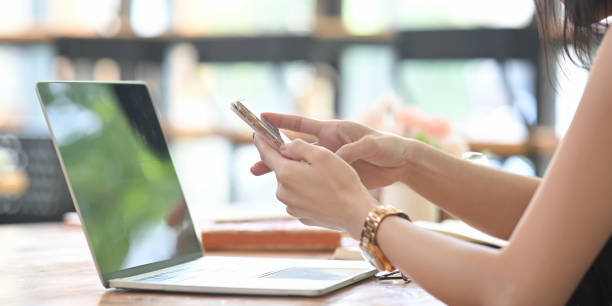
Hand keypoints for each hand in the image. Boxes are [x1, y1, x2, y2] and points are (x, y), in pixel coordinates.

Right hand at [251, 113, 408, 188]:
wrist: (400, 164)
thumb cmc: (388, 147)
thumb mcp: (371, 145)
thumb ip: (353, 150)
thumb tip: (336, 159)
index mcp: (332, 131)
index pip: (301, 124)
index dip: (281, 120)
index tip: (262, 116)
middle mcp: (326, 146)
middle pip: (293, 150)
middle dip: (273, 155)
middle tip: (254, 164)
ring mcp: (328, 162)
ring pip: (299, 167)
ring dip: (281, 172)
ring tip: (261, 176)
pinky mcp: (334, 176)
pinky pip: (312, 180)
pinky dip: (300, 184)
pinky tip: (288, 191)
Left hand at [253, 134, 376, 238]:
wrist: (354, 212)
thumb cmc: (341, 181)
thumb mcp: (321, 154)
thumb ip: (298, 146)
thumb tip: (284, 147)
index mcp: (285, 173)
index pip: (266, 153)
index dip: (261, 141)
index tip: (257, 133)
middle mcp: (282, 192)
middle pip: (281, 170)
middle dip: (290, 161)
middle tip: (309, 157)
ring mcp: (291, 206)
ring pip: (290, 184)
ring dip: (299, 177)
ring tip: (321, 177)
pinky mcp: (301, 216)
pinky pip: (299, 198)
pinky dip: (307, 192)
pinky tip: (323, 191)